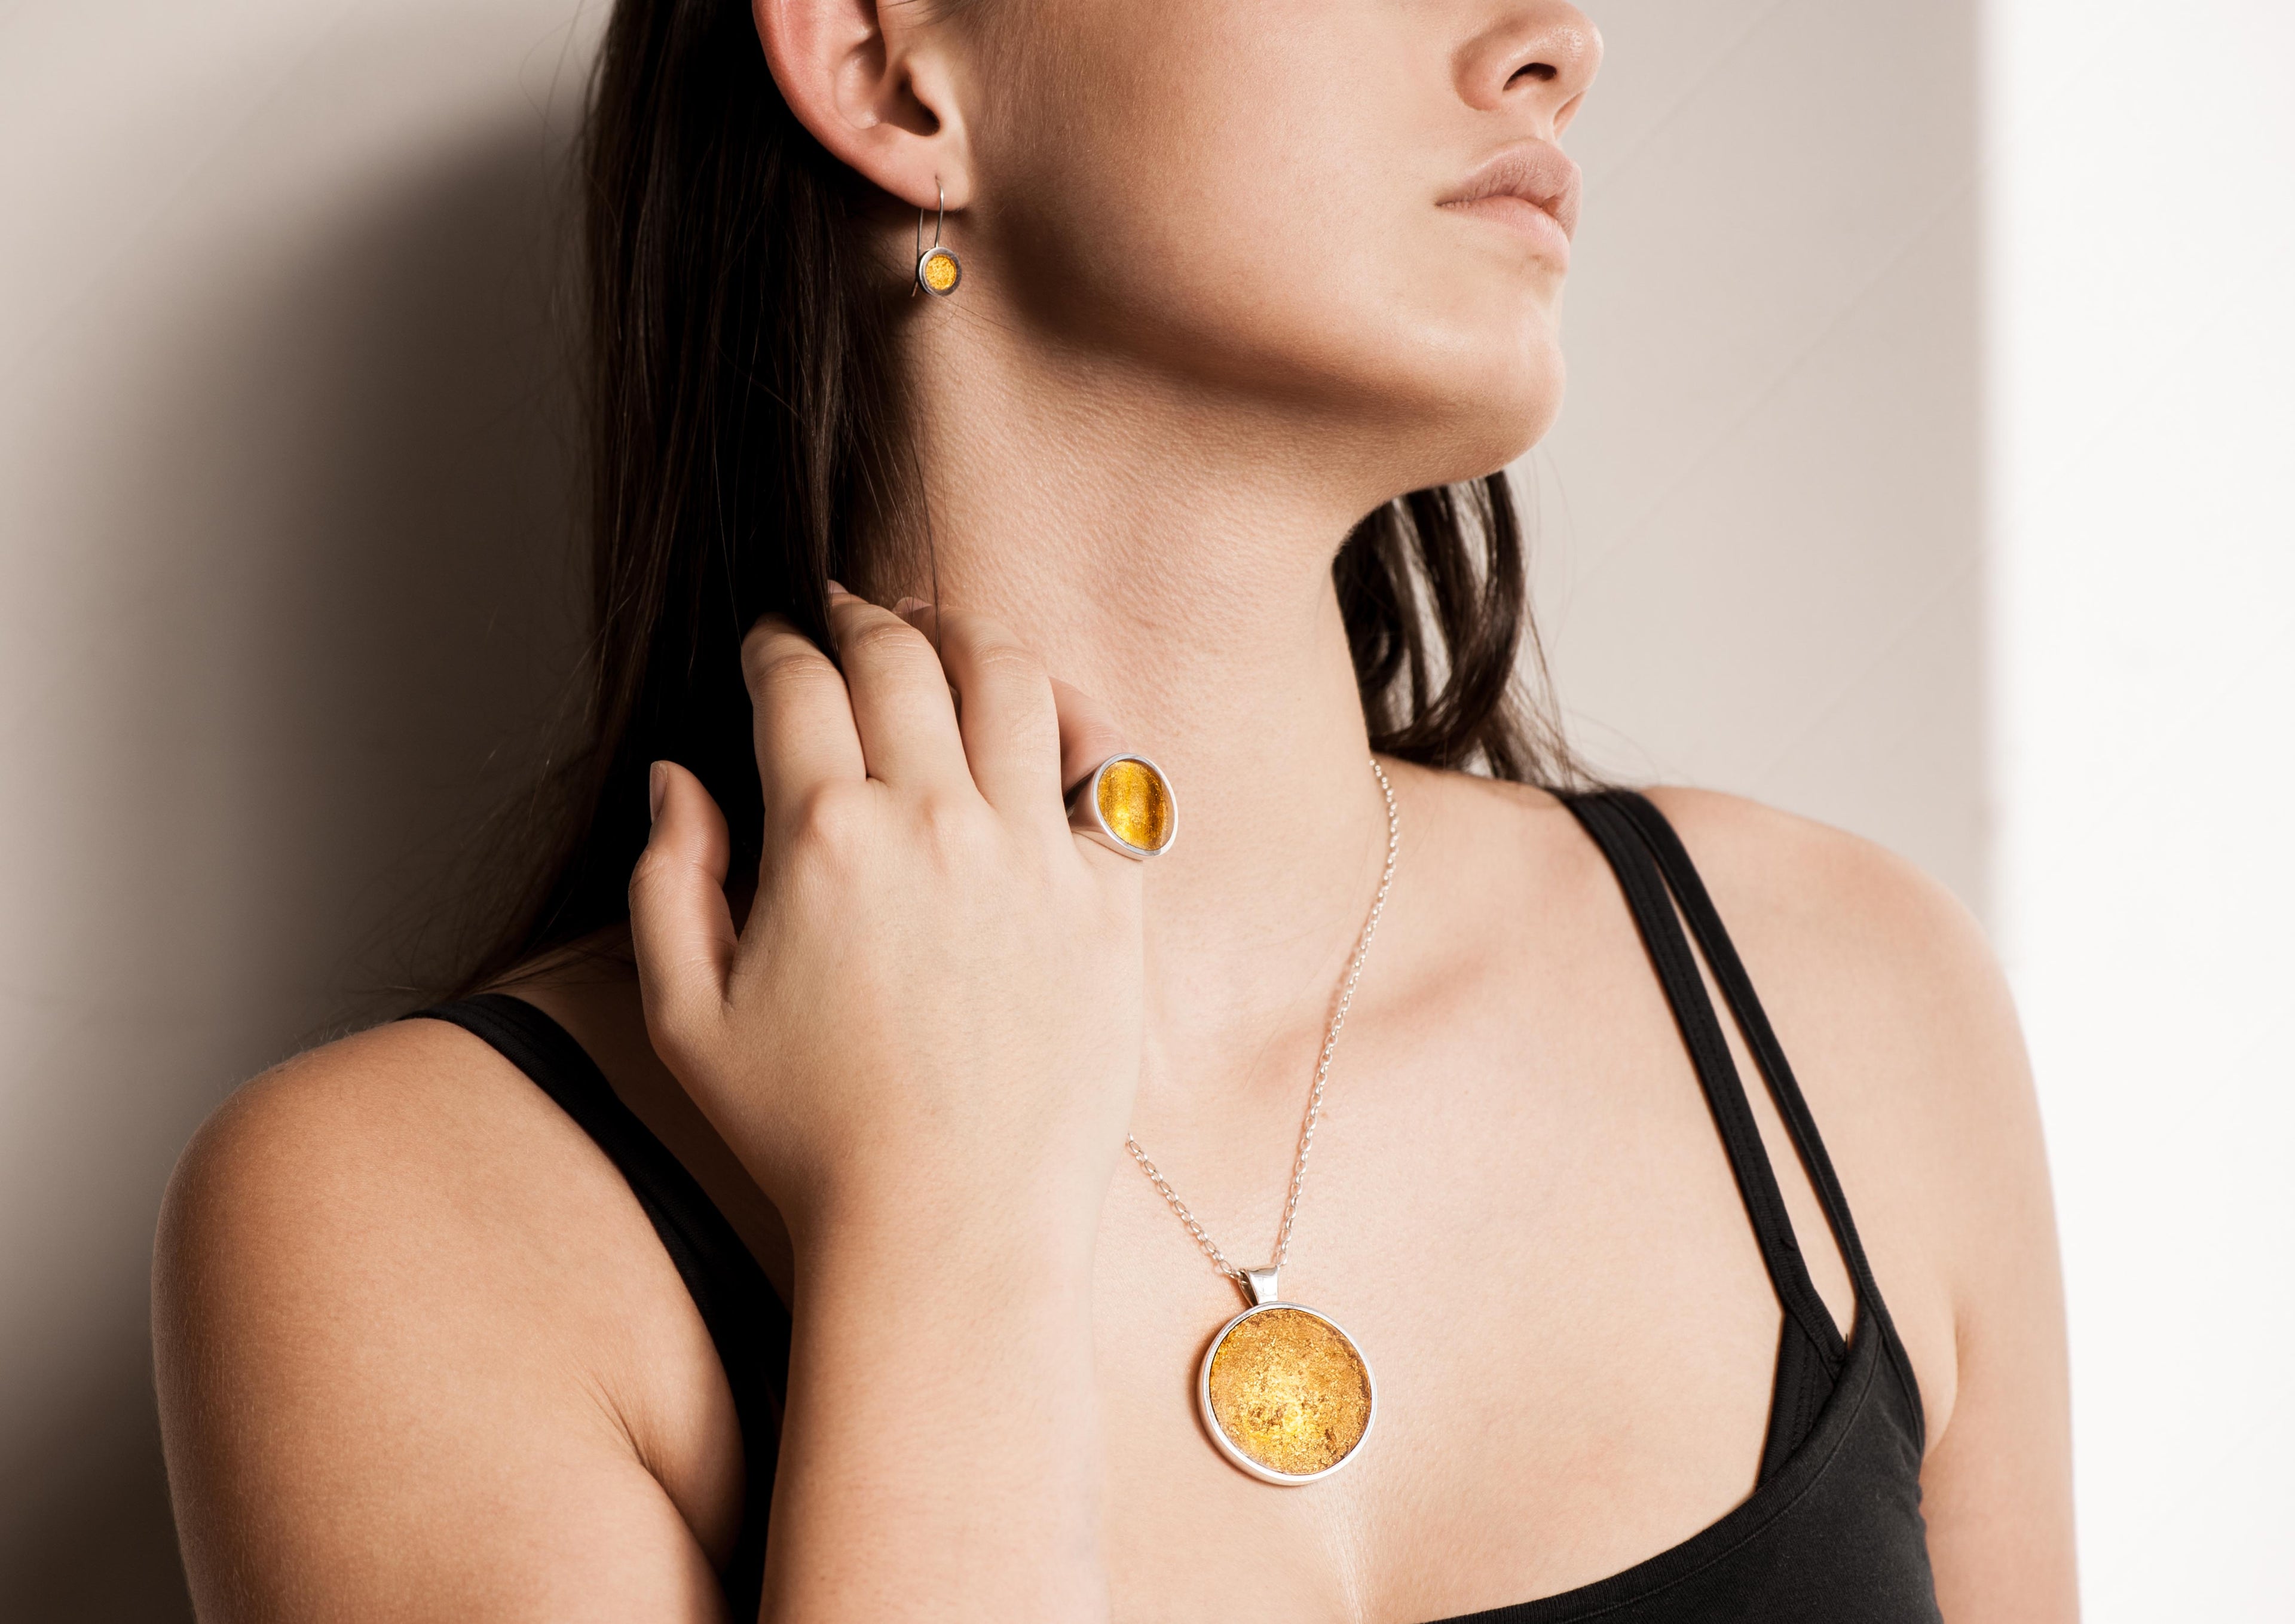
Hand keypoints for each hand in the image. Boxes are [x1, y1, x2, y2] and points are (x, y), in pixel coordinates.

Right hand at [628, 590, 1144, 1251]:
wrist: (951, 1227)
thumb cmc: (810, 1138)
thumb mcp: (687, 1019)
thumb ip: (666, 878)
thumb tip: (677, 776)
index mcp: (822, 840)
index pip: (796, 683)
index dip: (774, 644)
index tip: (771, 645)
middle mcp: (934, 823)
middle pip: (901, 657)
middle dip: (862, 615)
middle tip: (847, 615)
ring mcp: (1033, 854)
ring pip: (1011, 680)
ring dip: (968, 638)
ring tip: (944, 637)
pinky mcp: (1108, 896)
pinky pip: (1110, 766)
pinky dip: (1076, 719)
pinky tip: (1047, 717)